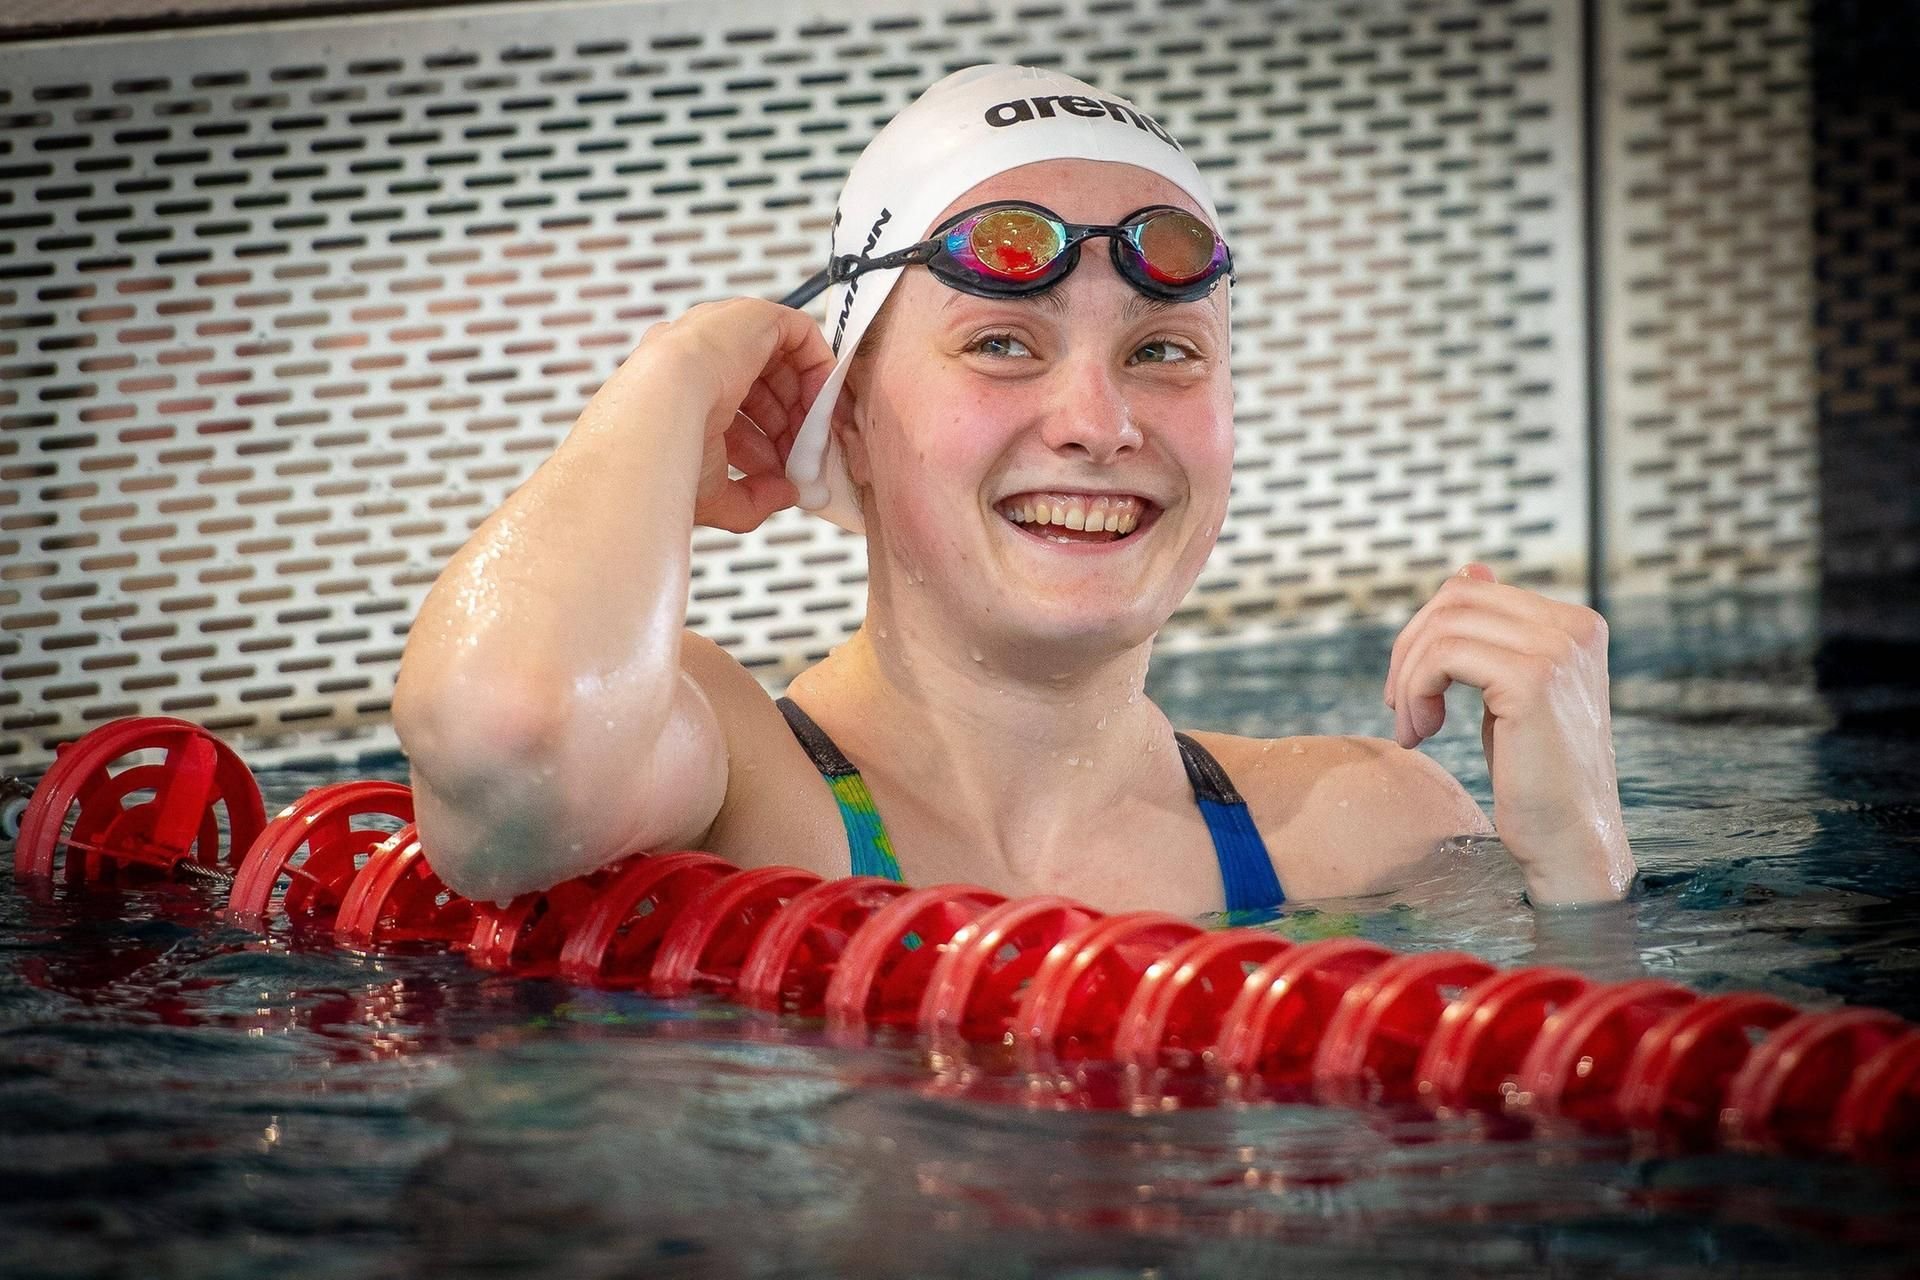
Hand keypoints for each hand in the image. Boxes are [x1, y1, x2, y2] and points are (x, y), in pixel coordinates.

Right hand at [631, 297, 836, 532]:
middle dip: (788, 427)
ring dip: (806, 401)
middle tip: (806, 457)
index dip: (764, 445)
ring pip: (781, 362)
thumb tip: (784, 495)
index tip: (784, 472)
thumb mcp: (711, 492)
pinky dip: (819, 364)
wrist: (662, 410)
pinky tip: (823, 401)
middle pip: (760, 388)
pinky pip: (798, 332)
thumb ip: (750, 498)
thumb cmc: (670, 453)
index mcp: (677, 392)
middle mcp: (698, 359)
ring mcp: (724, 334)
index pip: (732, 415)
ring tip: (819, 436)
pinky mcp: (752, 317)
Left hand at [1384, 563, 1634, 904]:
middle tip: (1399, 707)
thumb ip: (1493, 633)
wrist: (1570, 841)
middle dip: (1409, 650)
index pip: (1473, 591)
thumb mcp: (1511, 691)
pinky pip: (1443, 656)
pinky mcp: (1533, 679)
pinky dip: (1415, 691)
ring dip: (1409, 678)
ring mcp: (1558, 650)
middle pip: (1454, 599)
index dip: (1425, 635)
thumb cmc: (1536, 776)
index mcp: (1575, 625)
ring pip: (1443, 627)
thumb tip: (1470, 568)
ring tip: (1412, 728)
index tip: (1413, 691)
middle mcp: (1574, 628)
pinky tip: (1421, 733)